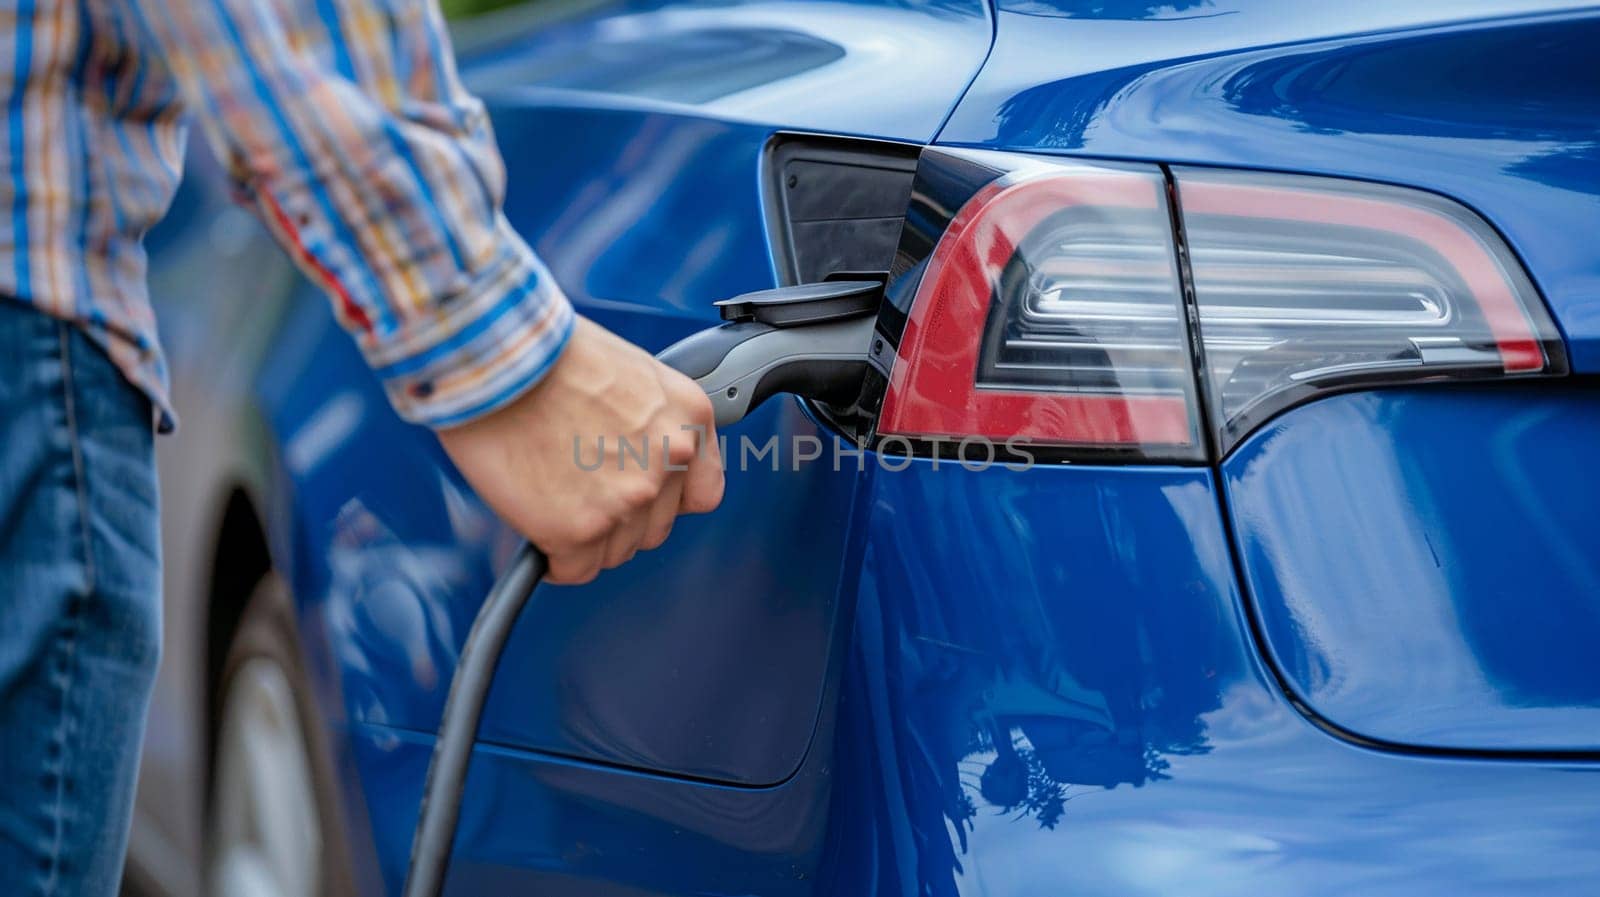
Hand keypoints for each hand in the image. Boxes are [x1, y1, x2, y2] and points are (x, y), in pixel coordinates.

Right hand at [438, 316, 723, 583]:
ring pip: (615, 552)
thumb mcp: (629, 372)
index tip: (640, 497)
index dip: (664, 499)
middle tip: (579, 492)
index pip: (701, 492)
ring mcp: (628, 499)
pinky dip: (554, 561)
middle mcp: (668, 460)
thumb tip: (631, 459)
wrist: (497, 355)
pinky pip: (575, 570)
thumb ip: (648, 422)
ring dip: (586, 538)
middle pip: (654, 527)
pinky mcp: (580, 529)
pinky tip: (538, 532)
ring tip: (552, 500)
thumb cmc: (546, 351)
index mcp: (688, 417)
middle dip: (618, 518)